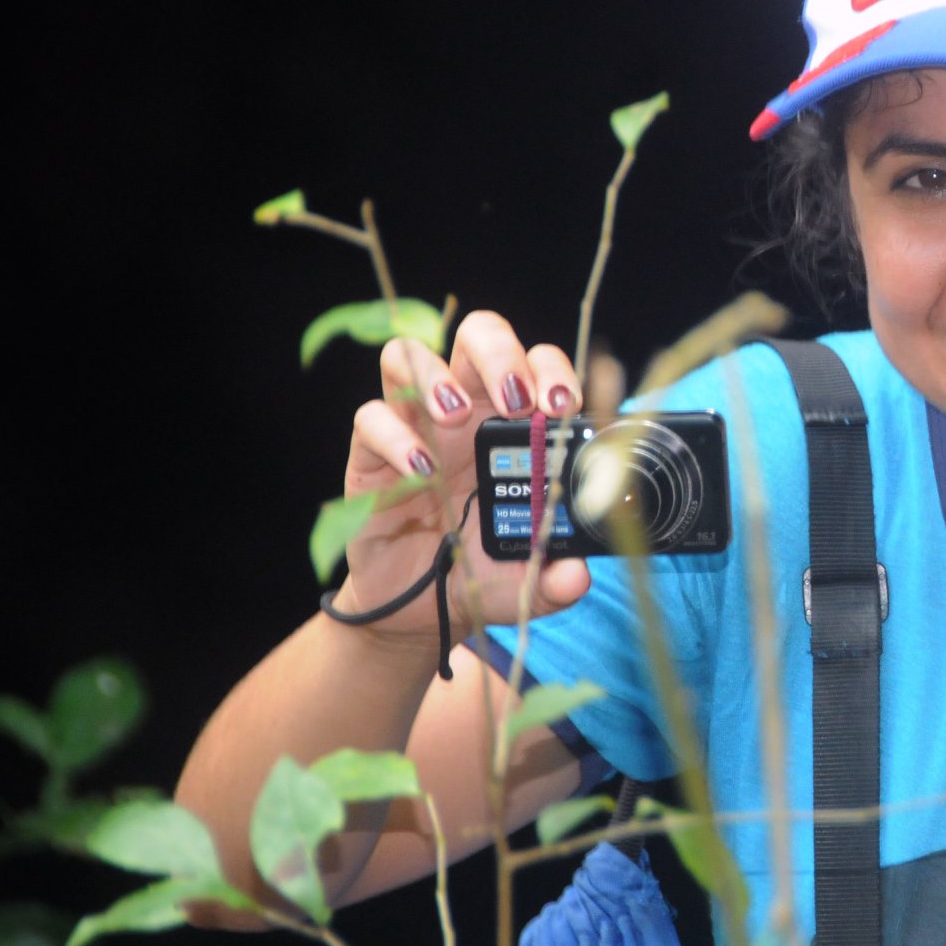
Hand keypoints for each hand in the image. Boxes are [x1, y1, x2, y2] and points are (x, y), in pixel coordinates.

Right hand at [332, 311, 591, 648]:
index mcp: (515, 425)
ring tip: (457, 418)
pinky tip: (420, 470)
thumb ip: (556, 576)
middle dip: (500, 354)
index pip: (536, 365)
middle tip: (517, 402)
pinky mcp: (369, 454)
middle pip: (477, 335)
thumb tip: (576, 576)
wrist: (421, 609)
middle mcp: (465, 411)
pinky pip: (370, 418)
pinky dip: (393, 435)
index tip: (562, 409)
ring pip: (410, 354)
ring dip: (436, 375)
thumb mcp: (527, 580)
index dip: (552, 371)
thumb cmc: (482, 573)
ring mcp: (413, 426)